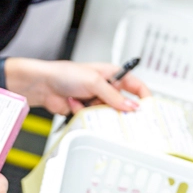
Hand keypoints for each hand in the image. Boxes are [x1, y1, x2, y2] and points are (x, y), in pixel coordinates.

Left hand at [7, 58, 149, 116]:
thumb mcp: (93, 81)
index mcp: (112, 74)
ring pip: (107, 114)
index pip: (135, 85)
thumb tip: (132, 106)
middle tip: (118, 116)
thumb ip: (114, 95)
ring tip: (86, 104)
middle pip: (123, 104)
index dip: (144, 97)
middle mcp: (106, 88)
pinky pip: (94, 119)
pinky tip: (74, 105)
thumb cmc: (65, 73)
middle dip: (118, 110)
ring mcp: (96, 100)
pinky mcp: (86, 111)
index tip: (149, 110)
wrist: (43, 85)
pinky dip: (85, 114)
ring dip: (96, 111)